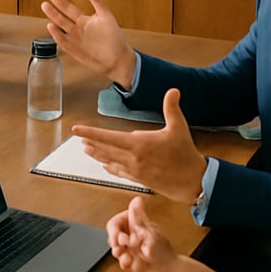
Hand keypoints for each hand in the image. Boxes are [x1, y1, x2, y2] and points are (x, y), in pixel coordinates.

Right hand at [40, 0, 136, 87]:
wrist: (118, 59)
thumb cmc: (114, 38)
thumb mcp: (105, 15)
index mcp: (82, 20)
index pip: (65, 6)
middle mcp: (75, 28)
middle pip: (60, 14)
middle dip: (52, 2)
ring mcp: (73, 39)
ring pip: (60, 26)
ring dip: (53, 15)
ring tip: (45, 5)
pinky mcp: (73, 50)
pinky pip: (62, 41)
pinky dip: (57, 34)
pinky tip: (51, 26)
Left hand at [72, 88, 206, 203]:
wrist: (193, 181)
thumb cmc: (185, 154)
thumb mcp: (179, 127)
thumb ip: (172, 108)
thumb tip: (173, 90)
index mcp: (139, 144)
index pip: (108, 137)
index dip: (91, 133)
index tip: (77, 129)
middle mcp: (133, 158)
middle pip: (106, 149)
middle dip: (91, 143)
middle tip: (79, 138)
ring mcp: (135, 170)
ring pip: (110, 161)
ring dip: (97, 155)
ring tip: (86, 149)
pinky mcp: (139, 179)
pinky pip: (120, 172)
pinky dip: (110, 167)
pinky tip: (104, 165)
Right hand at [107, 196, 180, 271]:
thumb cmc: (164, 252)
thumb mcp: (150, 233)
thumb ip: (139, 218)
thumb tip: (137, 200)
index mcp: (137, 226)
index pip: (117, 222)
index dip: (114, 229)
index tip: (118, 236)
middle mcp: (132, 236)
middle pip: (113, 234)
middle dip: (115, 240)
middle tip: (122, 246)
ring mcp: (131, 248)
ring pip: (115, 247)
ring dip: (118, 251)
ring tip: (126, 256)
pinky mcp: (131, 260)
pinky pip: (120, 260)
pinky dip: (123, 262)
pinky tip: (130, 262)